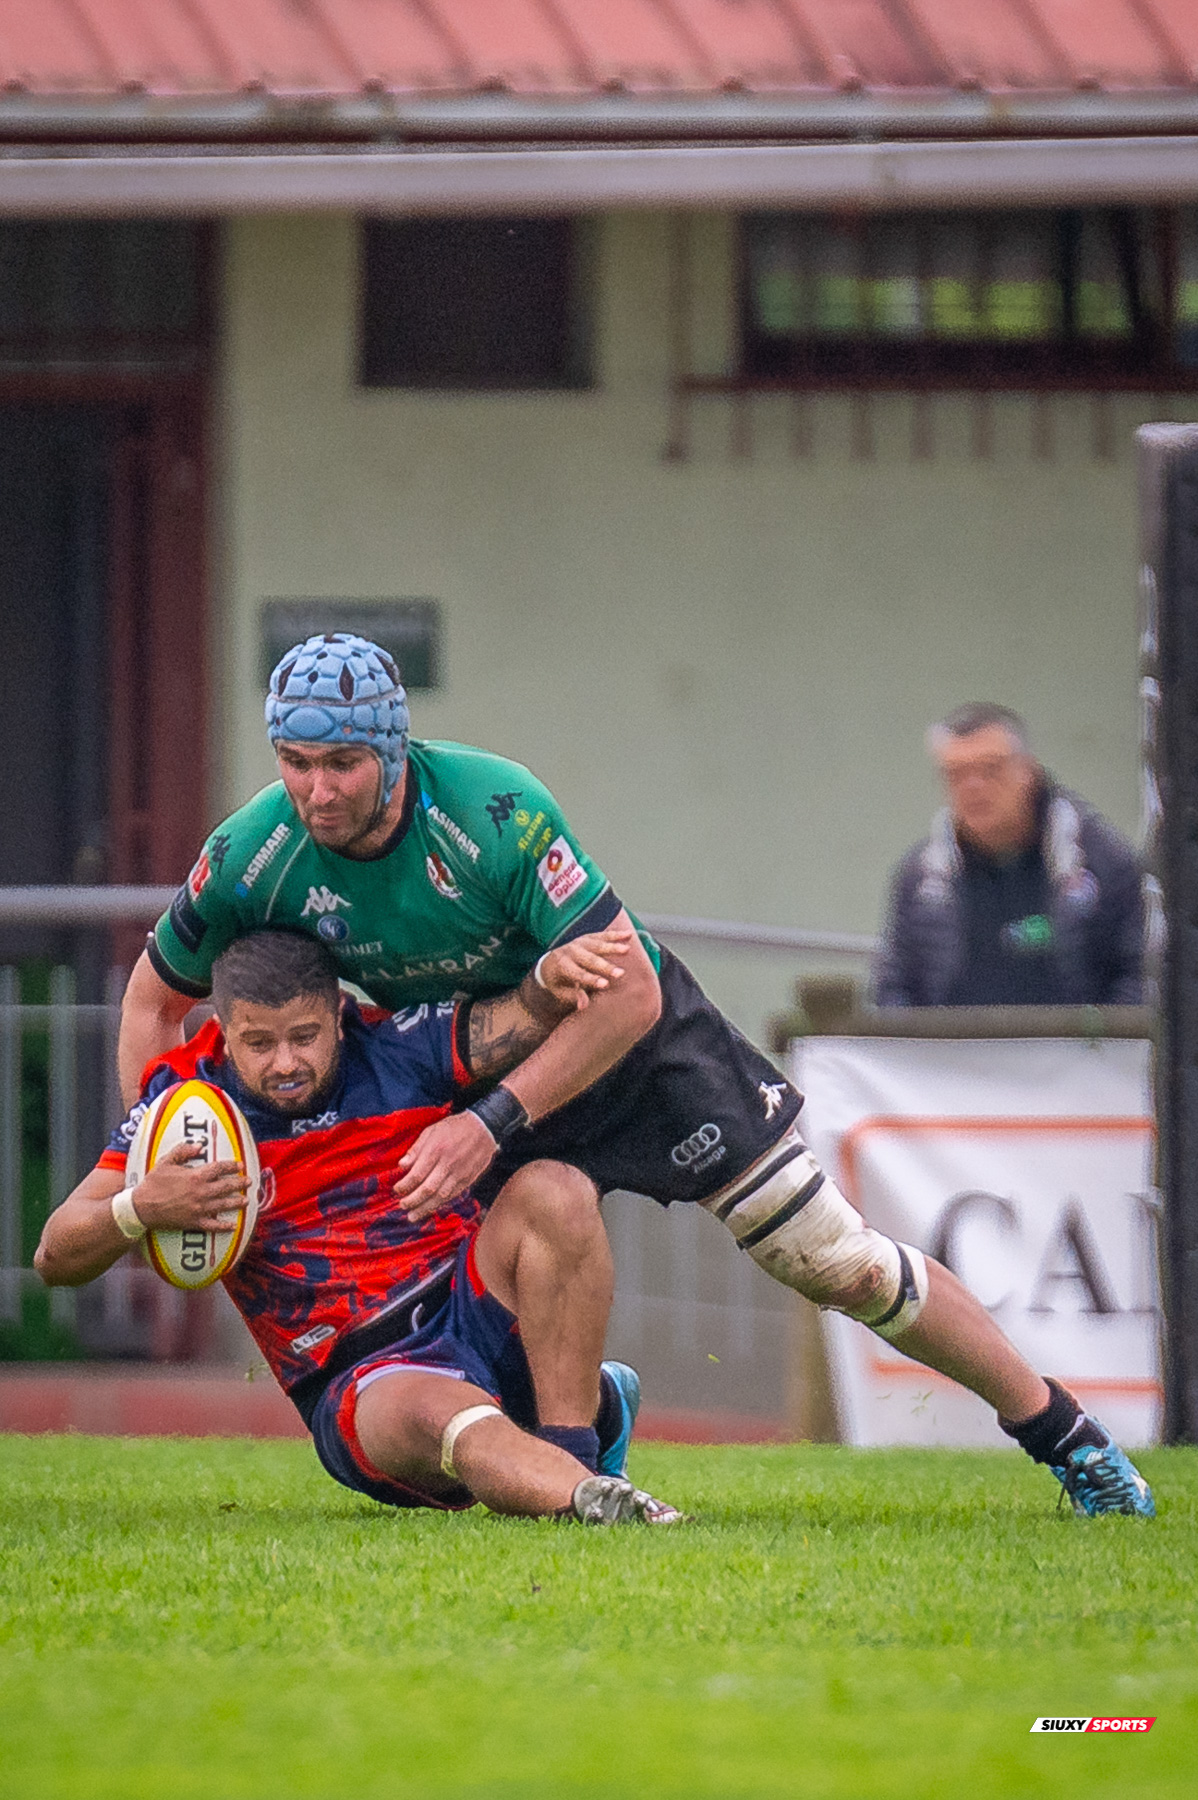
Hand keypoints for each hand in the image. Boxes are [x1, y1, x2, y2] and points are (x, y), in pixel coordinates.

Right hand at [131, 1144, 248, 1232]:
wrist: (141, 1207)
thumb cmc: (153, 1183)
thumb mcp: (166, 1162)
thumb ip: (183, 1151)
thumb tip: (199, 1146)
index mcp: (196, 1176)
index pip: (220, 1169)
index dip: (232, 1166)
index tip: (240, 1166)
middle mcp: (201, 1192)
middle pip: (226, 1186)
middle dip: (240, 1184)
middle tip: (249, 1182)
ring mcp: (199, 1208)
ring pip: (224, 1205)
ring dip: (237, 1202)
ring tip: (246, 1200)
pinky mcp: (194, 1222)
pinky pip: (213, 1225)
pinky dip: (224, 1226)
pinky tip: (233, 1226)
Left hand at [392, 1112, 496, 1221]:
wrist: (484, 1128)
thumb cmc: (455, 1127)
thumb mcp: (432, 1130)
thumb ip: (416, 1149)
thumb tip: (401, 1165)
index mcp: (436, 1150)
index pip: (417, 1174)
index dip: (405, 1185)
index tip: (397, 1190)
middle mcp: (447, 1164)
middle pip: (428, 1189)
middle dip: (412, 1200)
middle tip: (402, 1206)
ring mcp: (459, 1174)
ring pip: (440, 1196)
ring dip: (425, 1208)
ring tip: (413, 1216)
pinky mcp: (468, 1179)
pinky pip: (452, 1195)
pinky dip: (440, 1203)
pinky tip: (431, 1207)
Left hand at [538, 928, 632, 1010]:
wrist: (548, 963)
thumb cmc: (557, 981)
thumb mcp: (560, 991)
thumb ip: (573, 996)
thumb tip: (583, 1006)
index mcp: (562, 965)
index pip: (578, 974)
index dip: (592, 979)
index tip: (606, 985)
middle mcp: (570, 951)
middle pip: (590, 959)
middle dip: (606, 966)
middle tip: (621, 973)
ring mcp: (579, 942)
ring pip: (597, 944)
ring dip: (613, 947)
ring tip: (627, 950)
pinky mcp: (587, 937)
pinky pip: (602, 935)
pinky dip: (616, 935)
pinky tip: (629, 934)